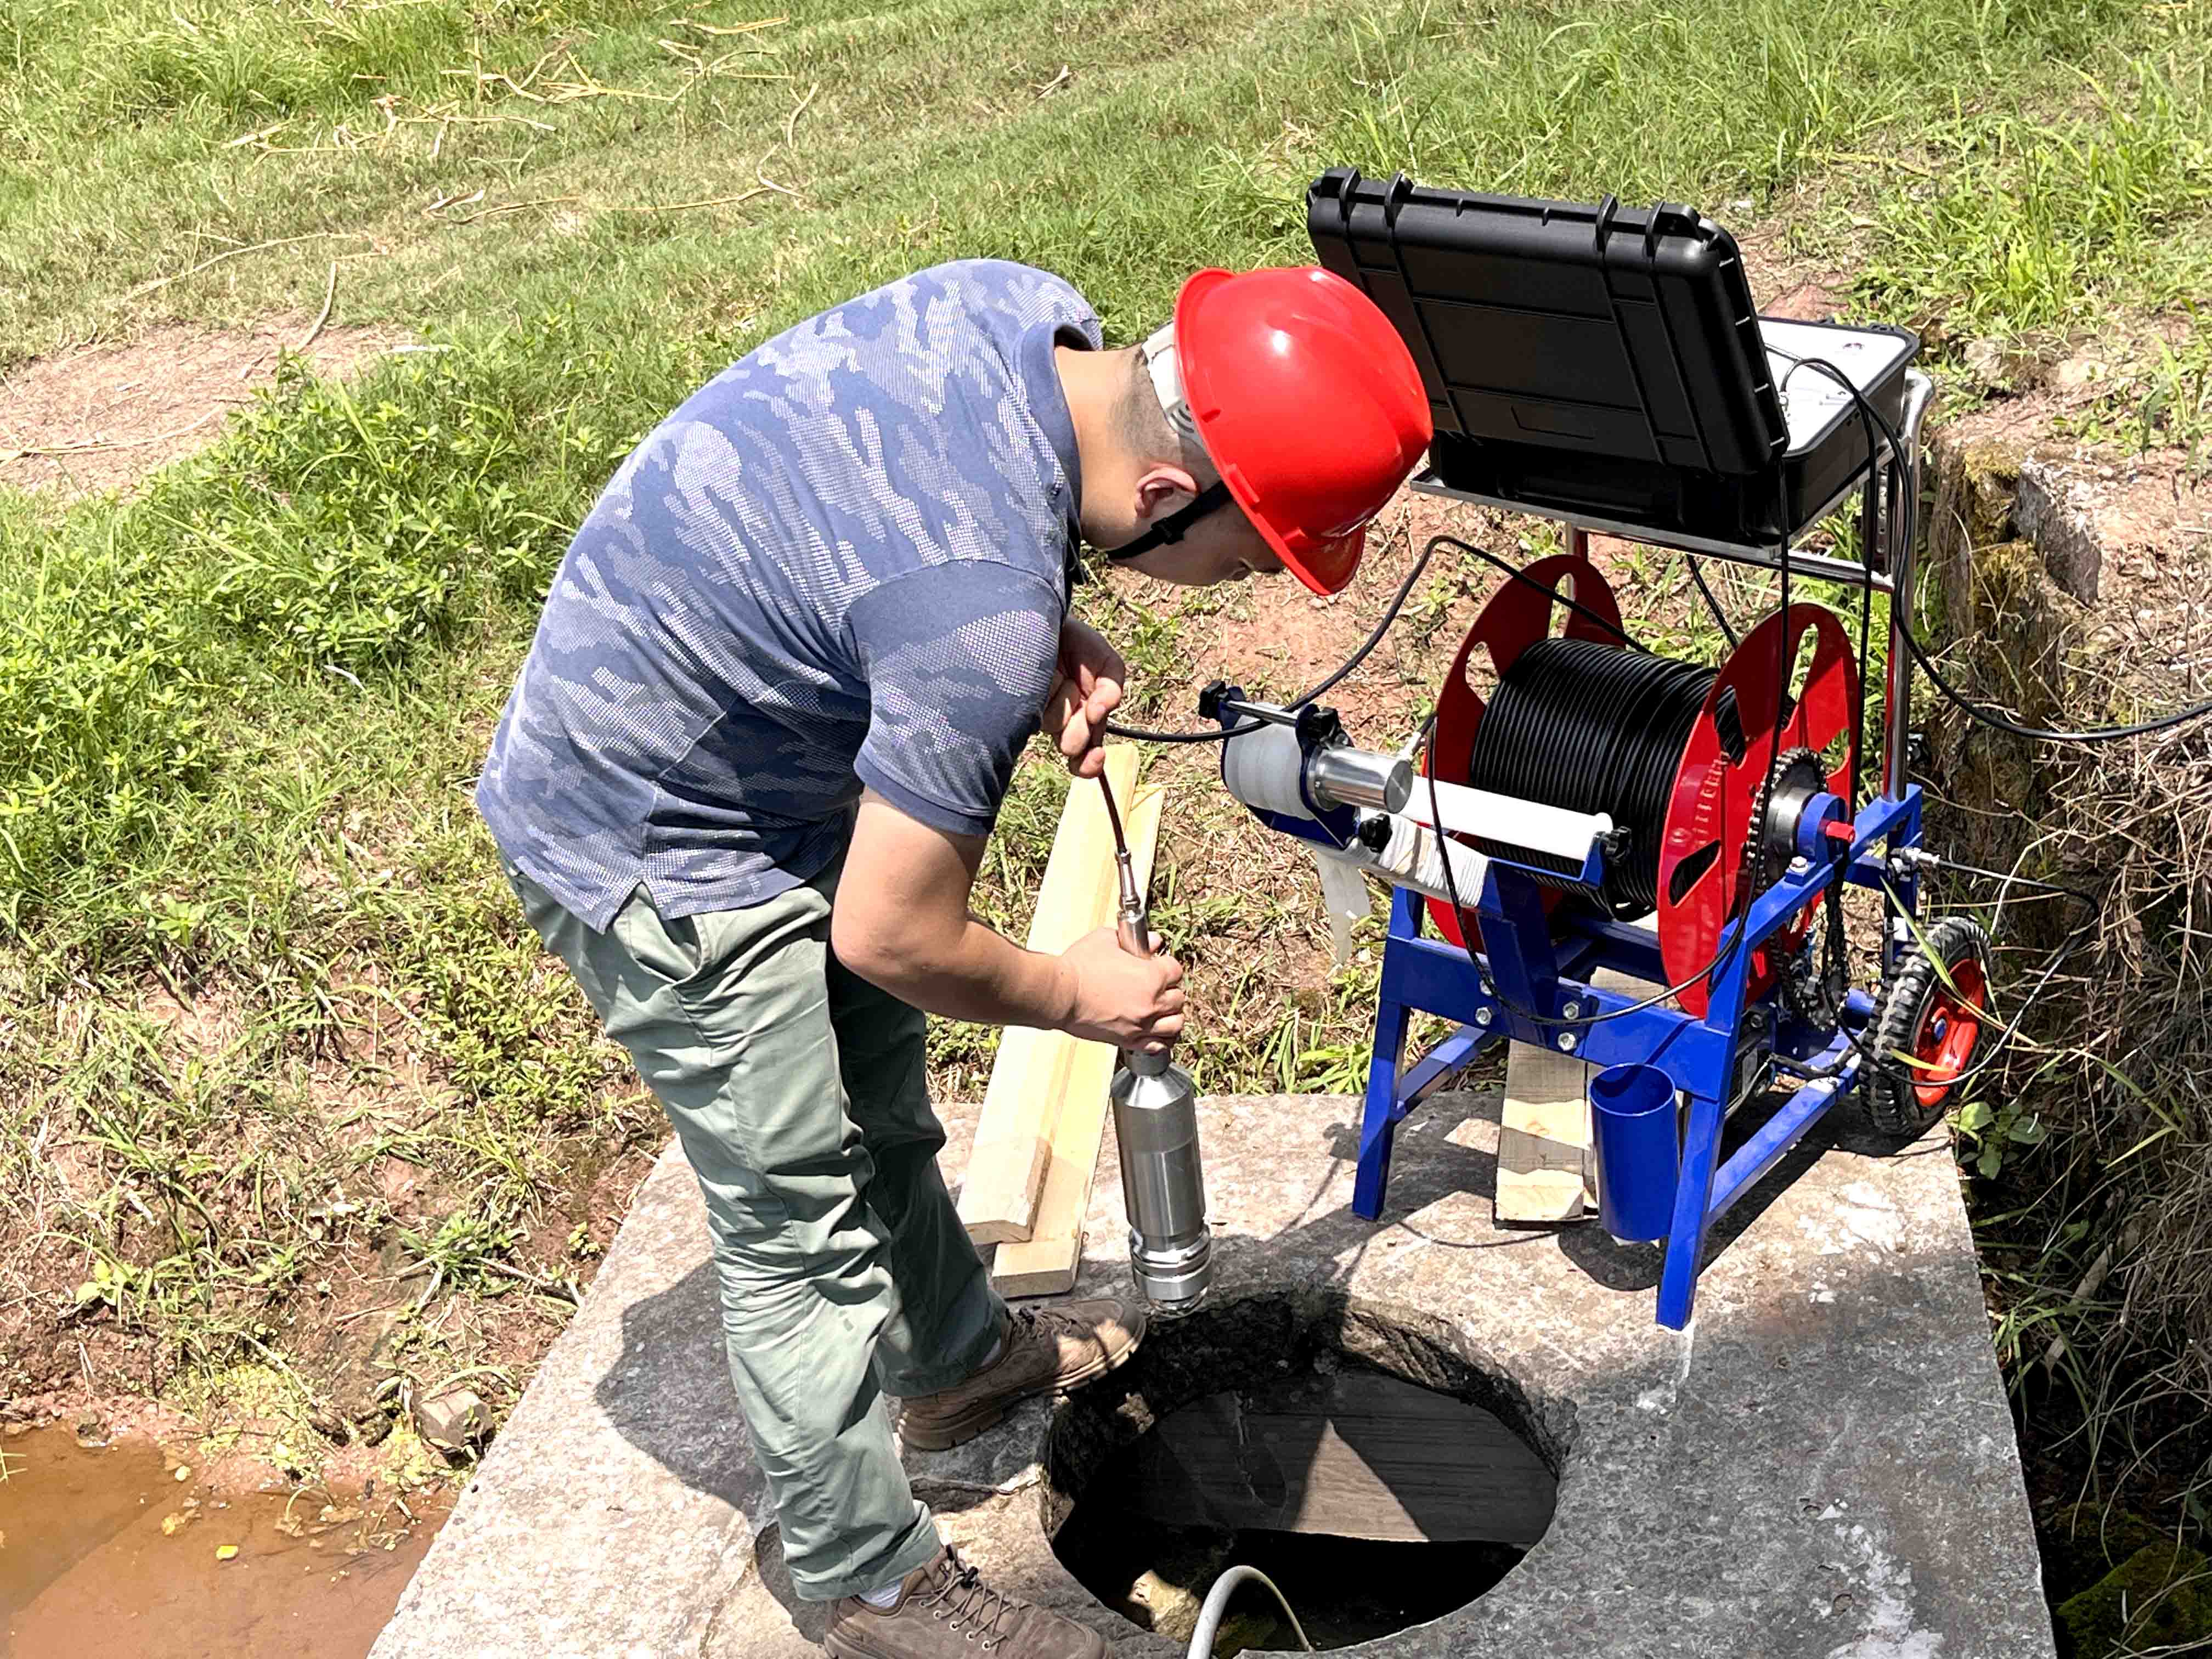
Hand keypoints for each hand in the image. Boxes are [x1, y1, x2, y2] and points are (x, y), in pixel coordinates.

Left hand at [1044, 617, 1125, 778]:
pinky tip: (1045, 678)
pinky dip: (1048, 694)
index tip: (1097, 756)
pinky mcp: (1019, 703)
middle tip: (1084, 708)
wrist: (1046, 619)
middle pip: (1071, 746)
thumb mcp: (1108, 665)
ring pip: (1054, 726)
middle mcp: (1061, 721)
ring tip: (1062, 677)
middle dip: (1079, 729)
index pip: (1085, 759)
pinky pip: (1036, 710)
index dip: (1090, 765)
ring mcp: (1038, 712)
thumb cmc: (1078, 643)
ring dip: (1063, 703)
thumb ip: (1111, 690)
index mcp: (1084, 719)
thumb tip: (1100, 713)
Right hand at [1055, 925, 1184, 1052]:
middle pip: (1178, 998)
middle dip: (1170, 990)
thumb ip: (1133, 940)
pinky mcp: (1128, 1041)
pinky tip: (1157, 1033)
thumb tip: (1154, 942)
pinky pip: (1158, 1046)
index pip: (1176, 971)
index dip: (1167, 966)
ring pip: (1175, 1024)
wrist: (1060, 994)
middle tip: (1159, 988)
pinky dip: (1162, 1040)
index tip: (1159, 966)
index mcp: (1151, 976)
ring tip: (1163, 1011)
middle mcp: (1152, 1003)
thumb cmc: (1079, 966)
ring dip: (1171, 1016)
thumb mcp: (1106, 940)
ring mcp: (1141, 1025)